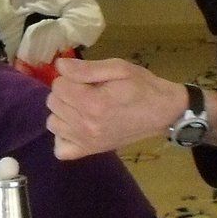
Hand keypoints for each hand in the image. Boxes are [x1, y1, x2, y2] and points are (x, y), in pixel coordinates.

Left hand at [46, 58, 186, 158]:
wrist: (164, 112)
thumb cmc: (142, 86)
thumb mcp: (118, 68)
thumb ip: (86, 68)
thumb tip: (59, 66)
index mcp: (93, 103)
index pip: (58, 85)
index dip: (70, 77)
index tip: (87, 78)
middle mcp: (86, 126)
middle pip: (53, 102)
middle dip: (66, 92)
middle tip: (87, 91)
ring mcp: (87, 142)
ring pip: (52, 123)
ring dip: (63, 113)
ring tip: (83, 107)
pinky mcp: (90, 151)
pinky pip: (60, 149)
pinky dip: (64, 137)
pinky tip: (76, 126)